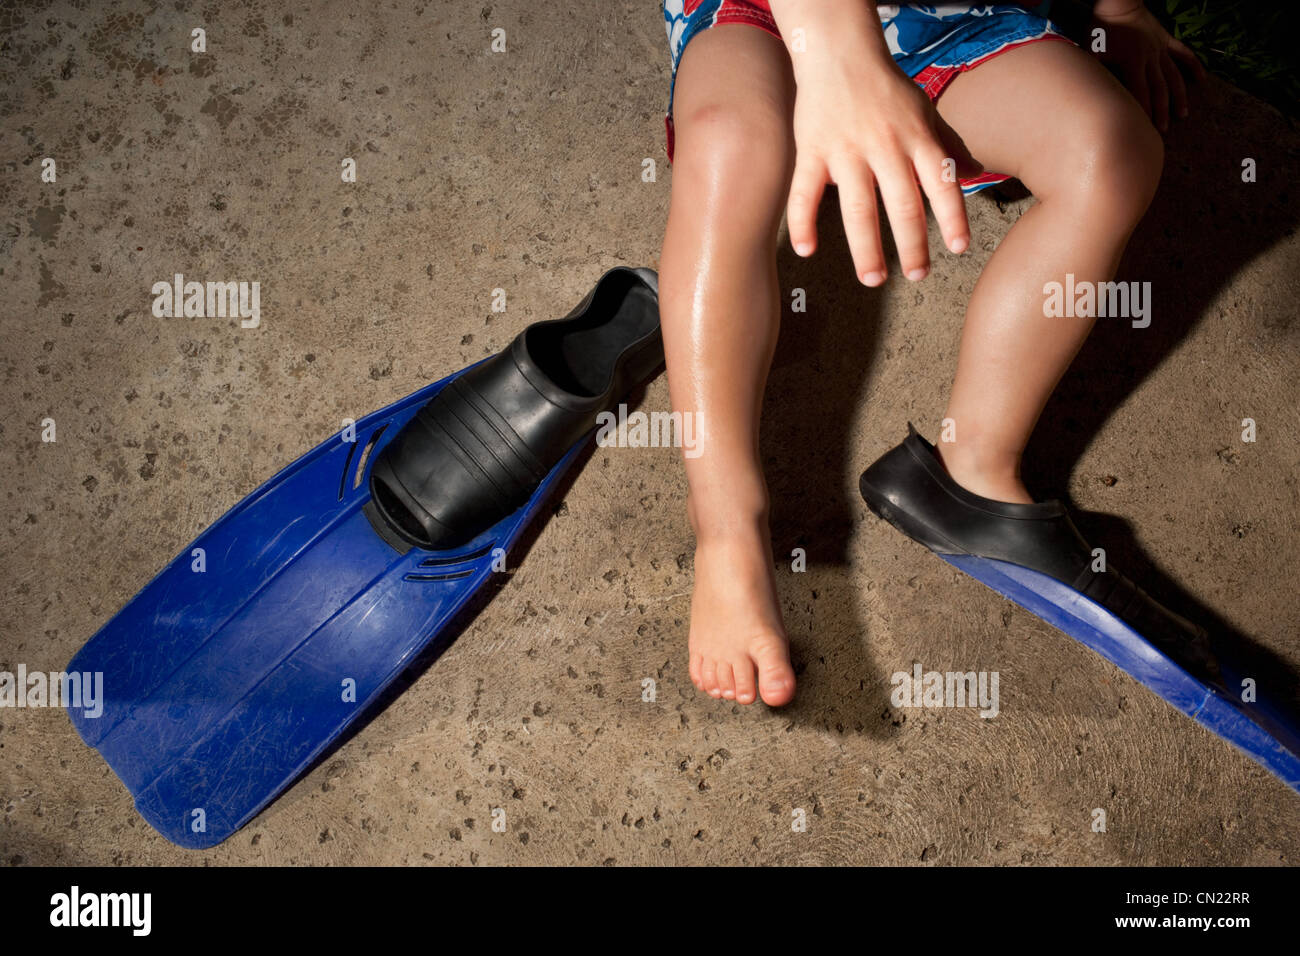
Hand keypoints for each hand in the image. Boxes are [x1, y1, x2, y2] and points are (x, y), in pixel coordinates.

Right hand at [782, 31, 980, 284]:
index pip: (940, 184)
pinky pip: (805, 193)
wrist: (839, 52)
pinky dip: (803, 223)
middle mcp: (884, 147)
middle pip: (901, 205)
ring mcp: (845, 151)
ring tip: (874, 279)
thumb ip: (946, 144)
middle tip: (918, 276)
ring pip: (857, 209)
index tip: (958, 248)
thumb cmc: (885, 87)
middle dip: (912, 245)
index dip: (952, 217)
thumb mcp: (924, 111)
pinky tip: (807, 251)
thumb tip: (973, 172)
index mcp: (915, 138)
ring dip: (866, 249)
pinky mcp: (812, 152)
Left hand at [1093, 2, 1205, 131]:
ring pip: (1174, 75)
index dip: (1144, 112)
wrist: (1119, 3)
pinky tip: (1202, 78)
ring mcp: (1160, 49)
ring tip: (1183, 114)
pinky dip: (1193, 65)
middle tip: (1163, 130)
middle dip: (1161, 111)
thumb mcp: (1093, 52)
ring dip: (1179, 95)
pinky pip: (1183, 53)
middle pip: (1159, 89)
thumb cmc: (1102, 28)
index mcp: (1133, 62)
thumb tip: (1090, 96)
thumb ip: (1096, 73)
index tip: (1145, 129)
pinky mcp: (1166, 40)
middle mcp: (1150, 58)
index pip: (1140, 93)